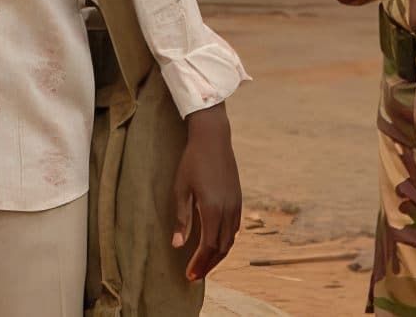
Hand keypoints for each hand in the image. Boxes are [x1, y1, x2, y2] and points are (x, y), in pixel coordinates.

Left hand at [172, 103, 241, 280]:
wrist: (213, 138)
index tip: (189, 275)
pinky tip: (216, 243)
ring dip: (218, 255)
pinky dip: (226, 241)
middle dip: (209, 264)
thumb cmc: (192, 162)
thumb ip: (181, 219)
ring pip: (231, 239)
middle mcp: (228, 210)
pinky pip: (235, 227)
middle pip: (222, 247)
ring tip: (204, 264)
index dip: (199, 263)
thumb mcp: (181, 190)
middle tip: (195, 276)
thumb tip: (177, 245)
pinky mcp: (238, 198)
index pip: (208, 246)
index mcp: (212, 209)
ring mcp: (236, 204)